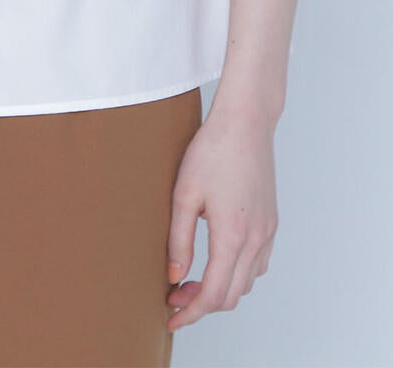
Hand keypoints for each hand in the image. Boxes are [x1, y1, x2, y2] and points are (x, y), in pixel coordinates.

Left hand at [165, 107, 279, 333]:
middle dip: (201, 304)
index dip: (191, 312)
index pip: (213, 294)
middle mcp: (256, 240)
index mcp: (233, 236)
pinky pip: (257, 263)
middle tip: (173, 297)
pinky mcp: (271, 222)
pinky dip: (236, 273)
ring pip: (246, 282)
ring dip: (220, 289)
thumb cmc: (211, 152)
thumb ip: (178, 239)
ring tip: (189, 279)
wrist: (245, 124)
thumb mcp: (184, 194)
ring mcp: (268, 232)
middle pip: (232, 295)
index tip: (171, 319)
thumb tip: (173, 275)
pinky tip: (216, 261)